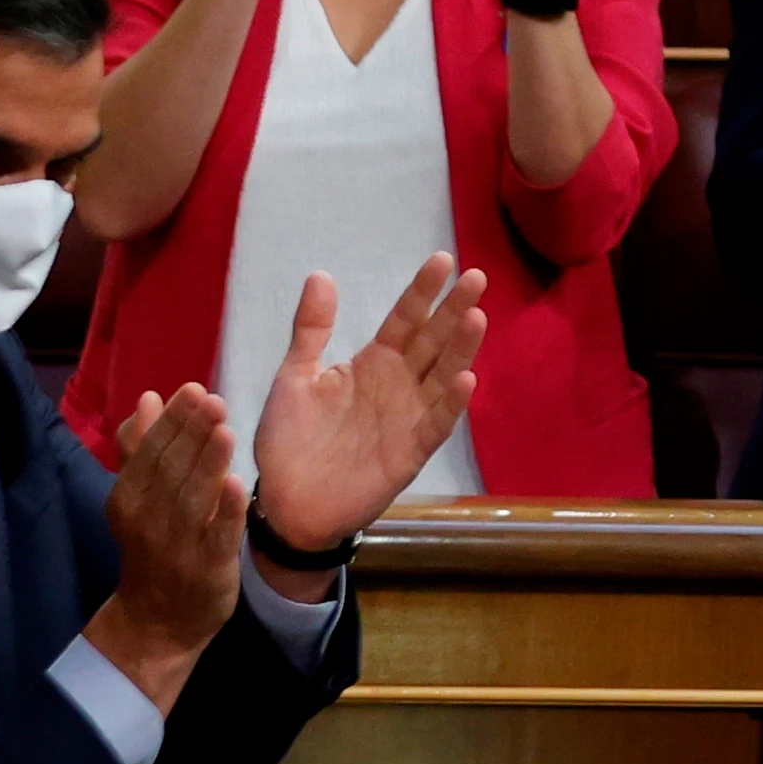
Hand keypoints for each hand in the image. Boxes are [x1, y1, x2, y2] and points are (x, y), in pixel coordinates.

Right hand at [89, 380, 247, 705]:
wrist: (157, 620)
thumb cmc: (153, 547)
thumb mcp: (139, 499)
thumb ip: (143, 448)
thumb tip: (148, 398)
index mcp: (129, 498)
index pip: (150, 452)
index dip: (172, 421)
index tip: (194, 388)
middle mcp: (148, 520)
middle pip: (170, 470)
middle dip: (191, 432)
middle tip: (212, 398)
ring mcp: (177, 546)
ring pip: (192, 499)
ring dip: (208, 463)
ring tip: (224, 429)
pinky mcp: (208, 568)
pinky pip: (217, 536)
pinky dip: (226, 511)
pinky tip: (236, 483)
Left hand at [239, 256, 486, 569]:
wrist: (286, 502)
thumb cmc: (290, 440)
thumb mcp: (294, 377)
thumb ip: (311, 330)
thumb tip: (322, 274)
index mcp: (372, 363)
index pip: (405, 320)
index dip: (423, 292)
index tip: (442, 261)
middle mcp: (399, 385)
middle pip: (432, 341)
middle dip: (454, 310)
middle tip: (475, 277)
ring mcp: (409, 417)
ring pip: (443, 376)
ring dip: (461, 349)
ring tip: (476, 317)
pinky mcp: (411, 451)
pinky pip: (436, 423)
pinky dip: (452, 403)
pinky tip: (466, 379)